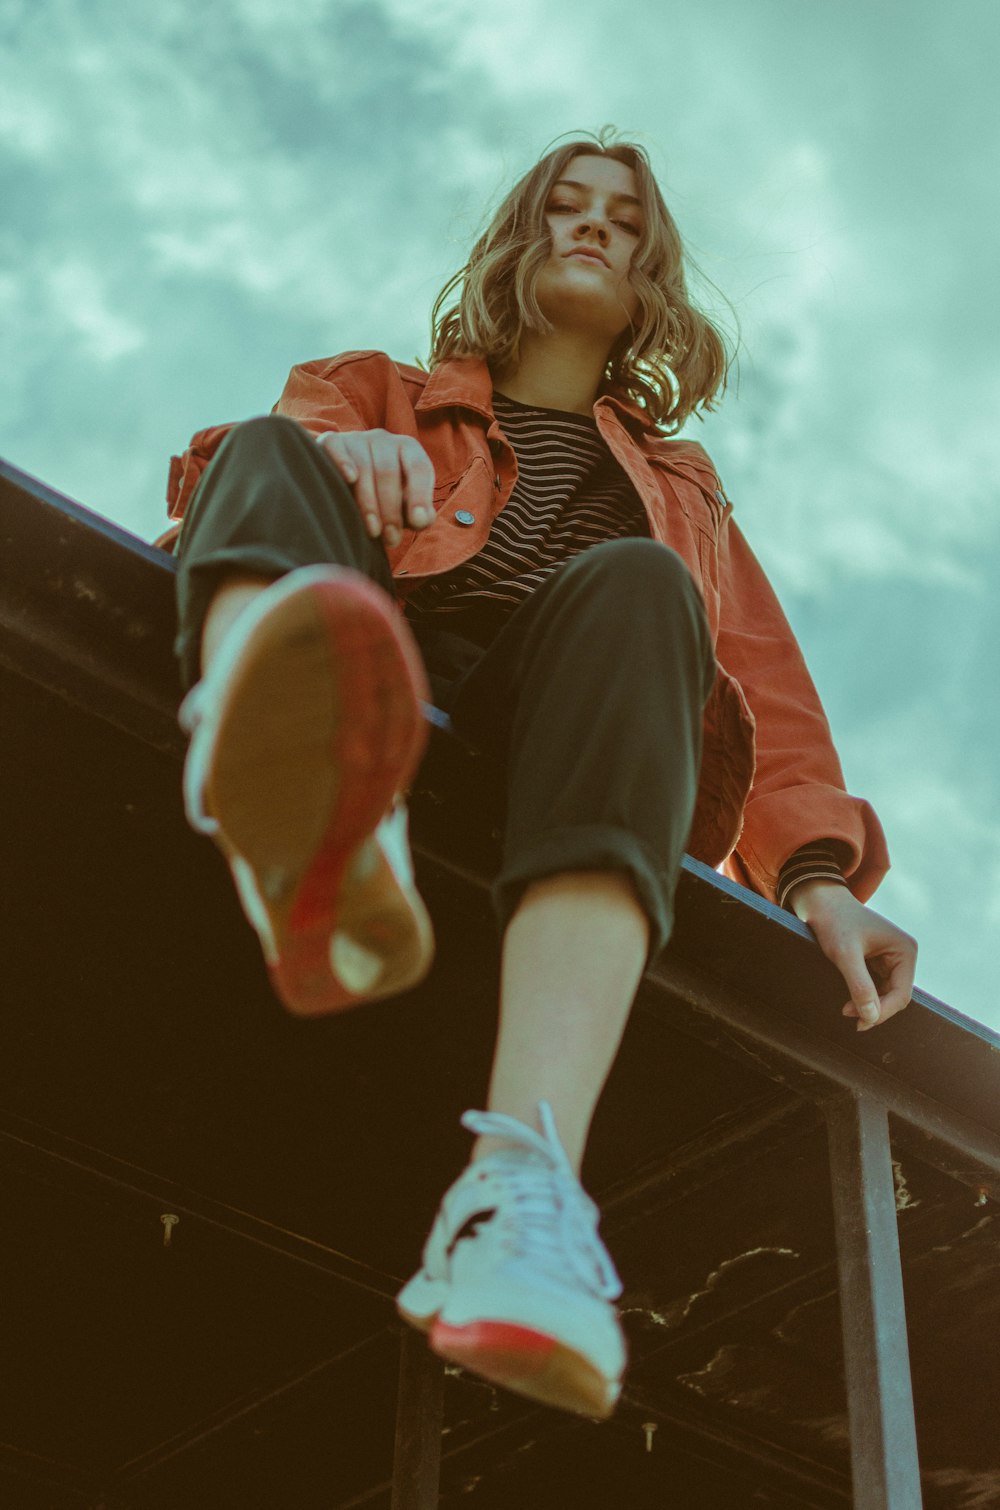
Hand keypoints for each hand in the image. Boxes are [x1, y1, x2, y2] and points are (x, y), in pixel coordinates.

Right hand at [315, 429, 434, 548]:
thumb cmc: (384, 499)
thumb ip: (419, 515)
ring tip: (372, 531)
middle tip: (391, 539)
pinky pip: (336, 447)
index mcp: (408, 449)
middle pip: (388, 472)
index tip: (416, 521)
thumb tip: (422, 519)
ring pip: (364, 467)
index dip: (419, 495)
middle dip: (391, 509)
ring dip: (368, 502)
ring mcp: (356, 438)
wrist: (347, 487)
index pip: (419, 468)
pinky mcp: (332, 441)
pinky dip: (342, 461)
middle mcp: (384, 440)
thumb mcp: (405, 508)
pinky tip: (349, 478)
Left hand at [788, 879, 916, 1031]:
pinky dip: (864, 996)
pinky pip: (876, 986)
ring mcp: (892, 958)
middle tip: (849, 1017)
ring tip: (846, 1009)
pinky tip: (849, 1001)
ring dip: (868, 1005)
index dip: (882, 1012)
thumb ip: (860, 985)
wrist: (819, 901)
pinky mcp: (878, 960)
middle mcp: (903, 954)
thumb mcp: (845, 954)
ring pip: (886, 994)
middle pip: (896, 996)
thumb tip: (871, 1017)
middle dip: (874, 1009)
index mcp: (905, 950)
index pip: (902, 994)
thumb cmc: (833, 921)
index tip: (859, 1022)